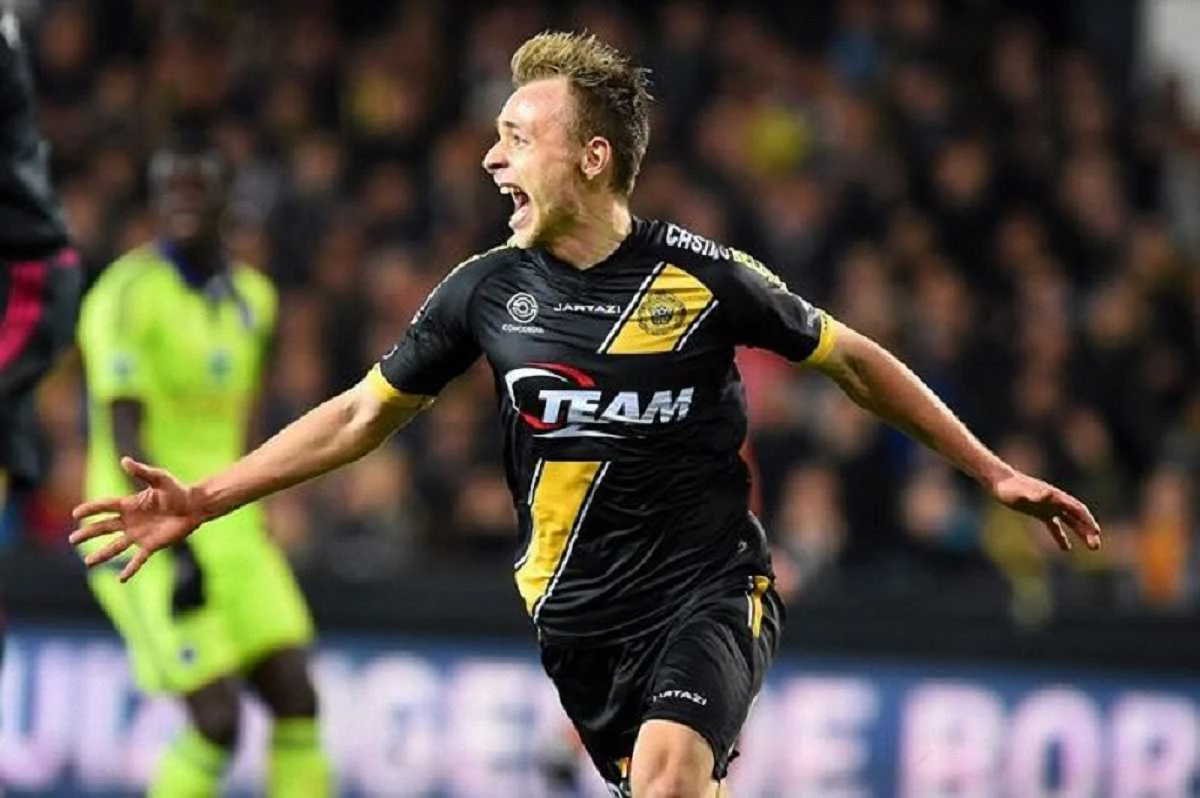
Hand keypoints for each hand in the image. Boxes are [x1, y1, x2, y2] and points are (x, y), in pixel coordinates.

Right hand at [69, 457, 202, 581]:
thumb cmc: (177, 490)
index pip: (105, 506)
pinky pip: (138, 560)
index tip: (76, 514)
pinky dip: (130, 569)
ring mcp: (139, 535)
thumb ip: (142, 471)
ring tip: (87, 563)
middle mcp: (130, 521)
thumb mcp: (159, 478)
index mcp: (129, 504)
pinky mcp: (151, 545)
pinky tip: (121, 579)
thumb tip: (124, 460)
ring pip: (116, 547)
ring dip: (102, 555)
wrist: (194, 506)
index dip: (90, 510)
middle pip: (104, 528)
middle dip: (88, 534)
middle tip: (73, 540)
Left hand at [991, 471, 1101, 551]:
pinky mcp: (1040, 512)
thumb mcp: (1021, 492)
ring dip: (1081, 533)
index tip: (1096, 532)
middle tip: (1096, 546)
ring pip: (1070, 521)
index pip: (1077, 509)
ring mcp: (1049, 506)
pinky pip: (1055, 526)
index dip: (1087, 520)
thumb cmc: (1010, 488)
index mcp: (1055, 496)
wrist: (1000, 483)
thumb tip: (1048, 494)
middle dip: (1088, 530)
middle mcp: (1055, 501)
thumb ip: (1035, 494)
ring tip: (1092, 547)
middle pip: (1077, 517)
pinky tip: (1066, 549)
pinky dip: (1061, 536)